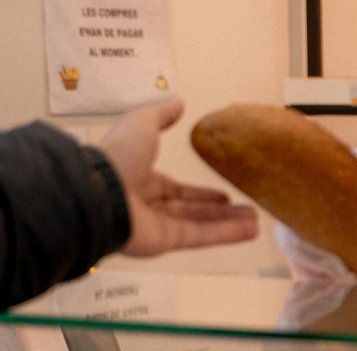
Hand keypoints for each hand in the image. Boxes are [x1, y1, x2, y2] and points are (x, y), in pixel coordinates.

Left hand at [98, 98, 258, 256]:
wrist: (98, 192)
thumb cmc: (117, 158)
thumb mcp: (141, 123)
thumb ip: (161, 115)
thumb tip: (178, 102)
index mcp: (141, 180)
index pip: (177, 191)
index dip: (200, 194)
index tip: (223, 195)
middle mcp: (150, 205)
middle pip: (193, 210)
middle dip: (221, 212)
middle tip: (246, 209)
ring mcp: (158, 225)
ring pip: (201, 224)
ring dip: (229, 224)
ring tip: (256, 222)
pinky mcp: (166, 241)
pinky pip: (201, 236)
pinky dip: (226, 234)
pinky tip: (250, 231)